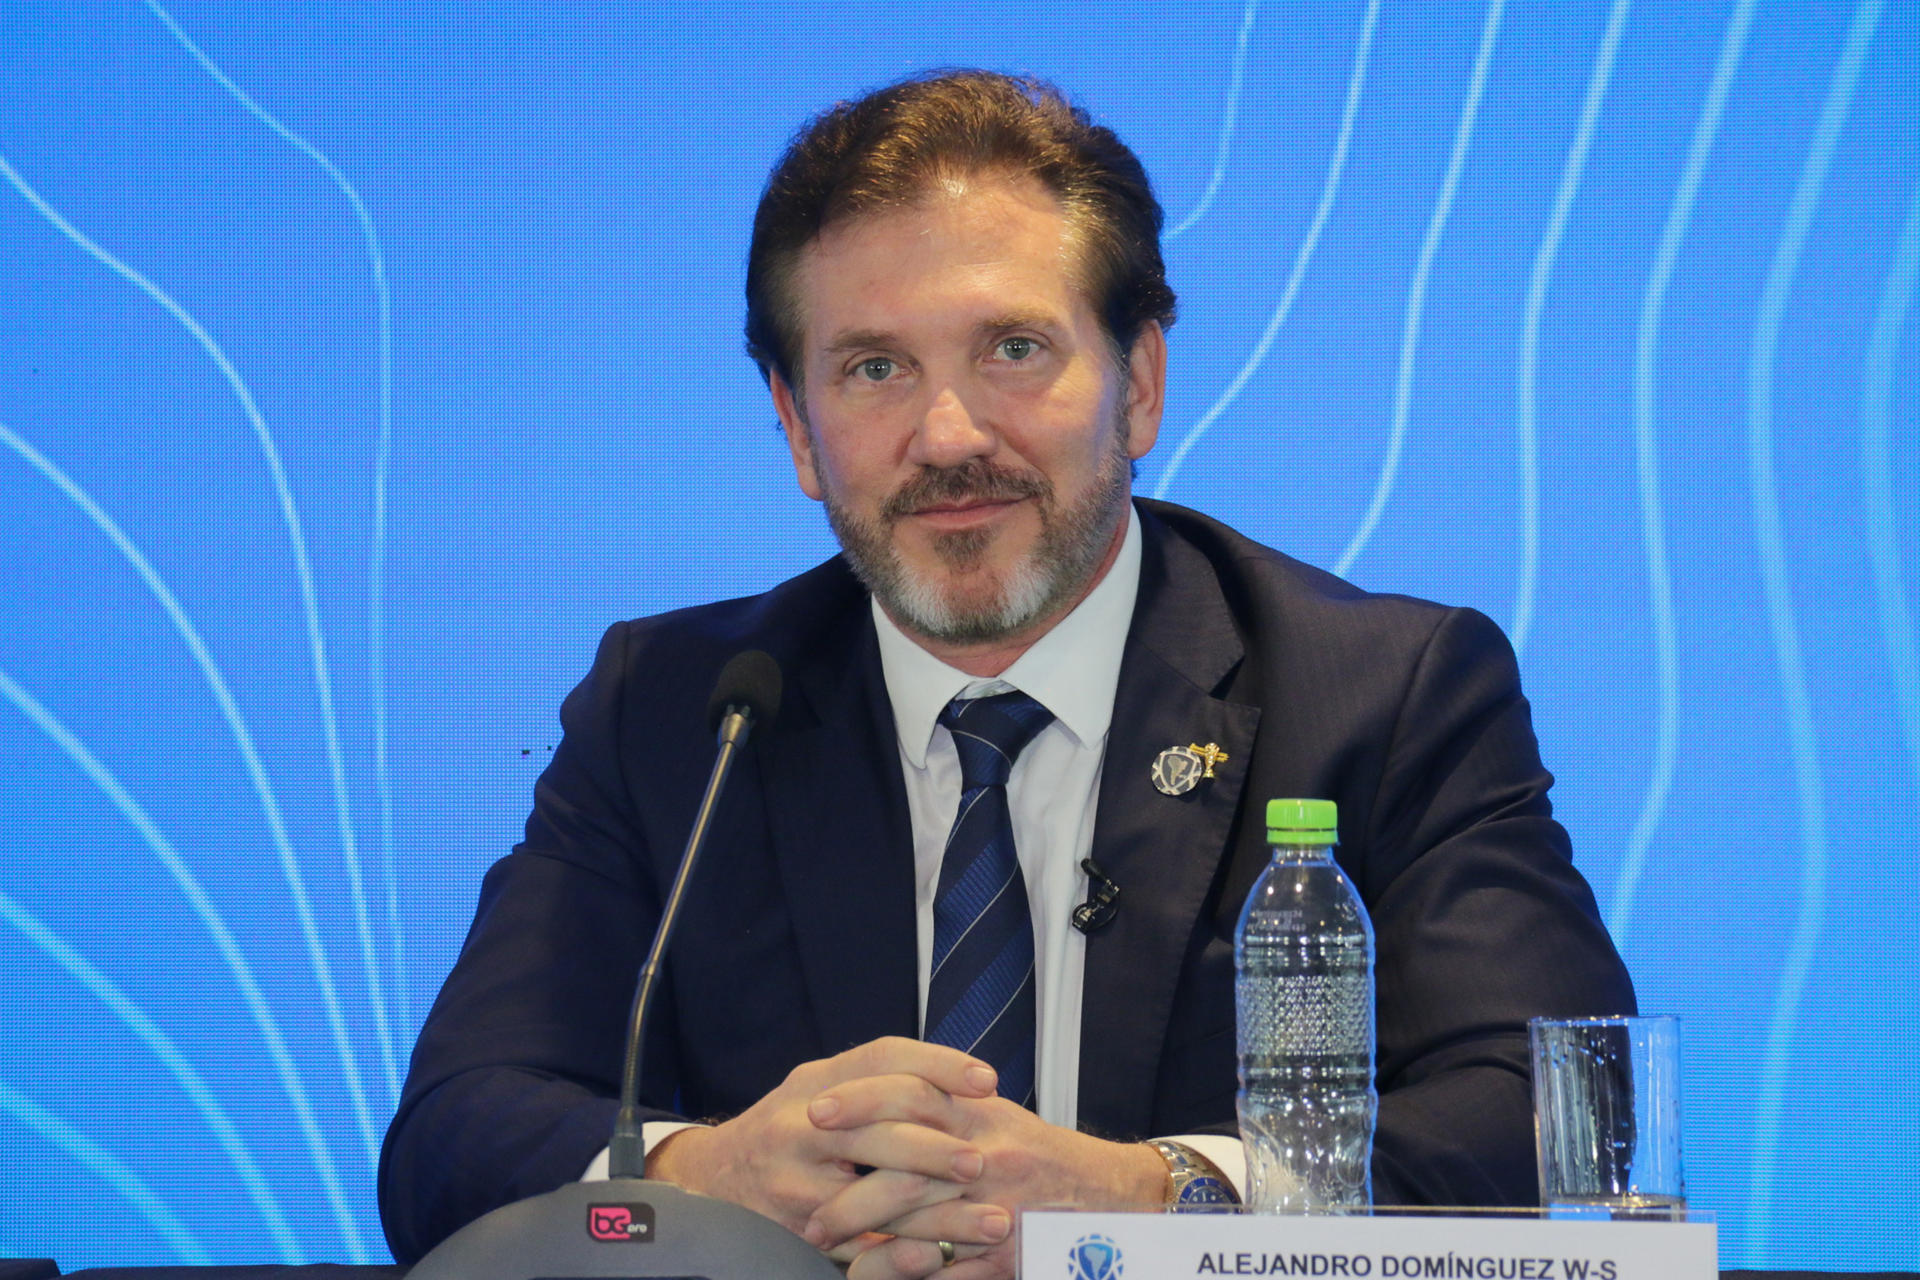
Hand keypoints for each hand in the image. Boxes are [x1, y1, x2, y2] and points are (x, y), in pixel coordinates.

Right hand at [644, 1036, 998, 1238]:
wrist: (713, 1180)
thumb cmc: (786, 1130)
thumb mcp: (819, 1088)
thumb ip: (874, 1081)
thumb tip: (957, 1074)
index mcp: (816, 1082)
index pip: (883, 1059)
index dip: (940, 1065)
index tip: (988, 1081)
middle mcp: (802, 1125)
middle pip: (881, 1128)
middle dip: (940, 1148)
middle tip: (984, 1162)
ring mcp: (798, 1183)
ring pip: (879, 1197)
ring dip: (942, 1213)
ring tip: (990, 1220)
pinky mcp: (802, 1232)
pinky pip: (865, 1246)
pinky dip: (910, 1253)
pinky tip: (946, 1256)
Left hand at [807, 1091, 1170, 1279]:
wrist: (1105, 1196)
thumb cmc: (1037, 1153)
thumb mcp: (991, 1115)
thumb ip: (942, 1100)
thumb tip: (879, 1087)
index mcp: (980, 1115)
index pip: (912, 1092)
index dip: (860, 1100)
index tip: (816, 1110)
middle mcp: (987, 1158)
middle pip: (905, 1166)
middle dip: (850, 1184)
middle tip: (805, 1198)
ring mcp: (995, 1209)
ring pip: (916, 1223)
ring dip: (863, 1234)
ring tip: (820, 1237)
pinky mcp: (1003, 1256)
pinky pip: (941, 1269)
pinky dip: (897, 1272)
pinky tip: (862, 1272)